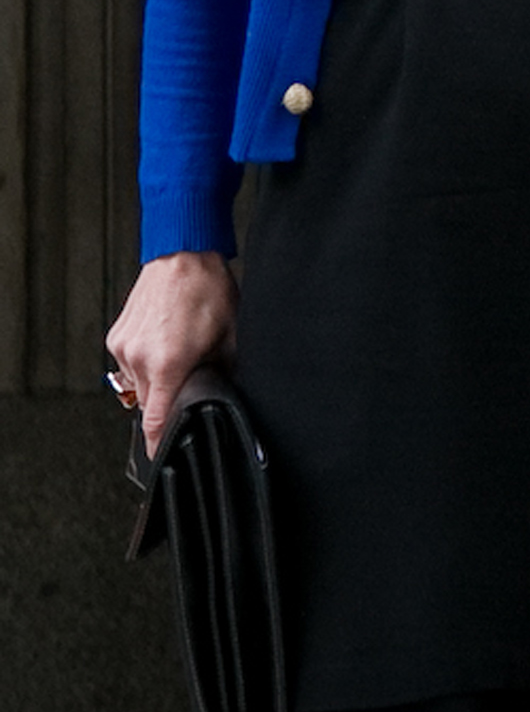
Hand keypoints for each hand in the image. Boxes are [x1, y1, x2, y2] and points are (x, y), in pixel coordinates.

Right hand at [105, 252, 236, 453]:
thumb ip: (225, 370)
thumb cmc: (208, 290)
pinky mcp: (116, 337)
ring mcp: (123, 348)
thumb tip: (230, 390)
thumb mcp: (230, 336)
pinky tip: (165, 343)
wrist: (182, 255)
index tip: (159, 456)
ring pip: (137, 384)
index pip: (156, 420)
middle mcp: (138, 359)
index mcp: (167, 364)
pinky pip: (129, 364)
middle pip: (148, 403)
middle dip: (167, 400)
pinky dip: (145, 363)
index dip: (158, 442)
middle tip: (188, 382)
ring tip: (178, 353)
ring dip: (155, 380)